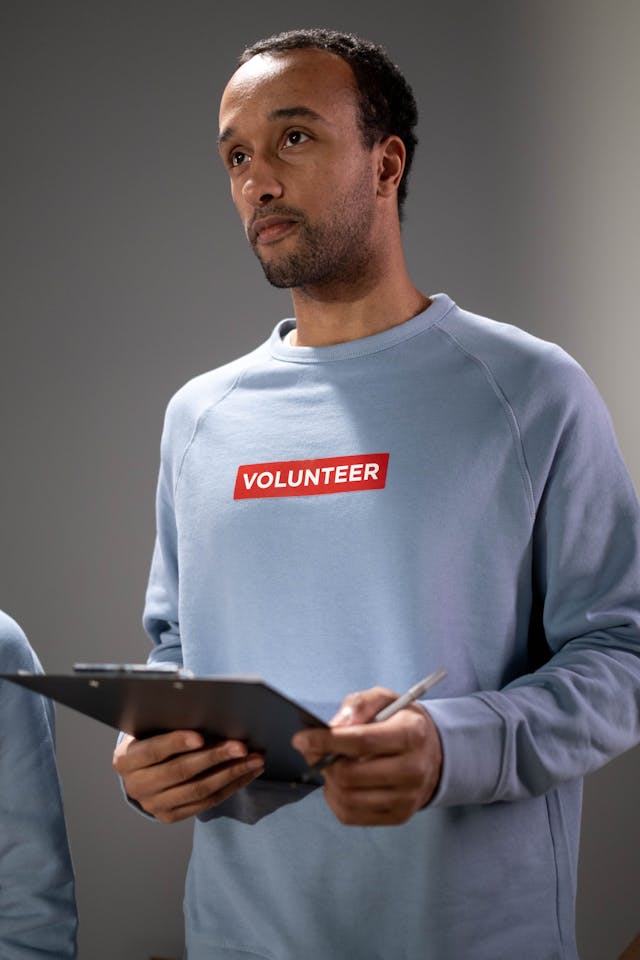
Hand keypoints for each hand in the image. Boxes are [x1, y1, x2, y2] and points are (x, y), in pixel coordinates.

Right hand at [112, 731, 264, 822]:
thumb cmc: (153, 736)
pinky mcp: (171, 816)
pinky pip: (207, 802)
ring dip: (231, 773)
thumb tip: (208, 713)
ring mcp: (154, 805)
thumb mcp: (153, 727)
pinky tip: (248, 772)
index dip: (176, 743)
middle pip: (180, 771)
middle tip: (242, 746)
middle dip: (215, 757)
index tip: (201, 736)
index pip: (152, 751)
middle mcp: (136, 785)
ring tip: (255, 759)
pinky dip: (231, 786)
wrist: (142, 770)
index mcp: (126, 759)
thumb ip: (171, 721)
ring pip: (198, 790)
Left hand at [292, 687, 441, 825]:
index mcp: (411, 735)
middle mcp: (413, 769)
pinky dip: (335, 799)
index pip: (361, 741)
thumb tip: (335, 726)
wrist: (433, 753)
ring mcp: (407, 798)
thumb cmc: (401, 723)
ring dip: (328, 781)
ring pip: (348, 798)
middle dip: (323, 762)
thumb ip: (359, 705)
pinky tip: (338, 783)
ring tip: (327, 765)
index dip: (326, 741)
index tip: (302, 738)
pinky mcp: (398, 816)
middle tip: (313, 751)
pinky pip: (351, 816)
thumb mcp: (384, 700)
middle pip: (351, 774)